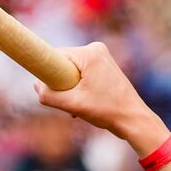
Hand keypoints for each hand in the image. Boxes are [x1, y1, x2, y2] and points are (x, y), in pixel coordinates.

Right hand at [36, 43, 168, 151]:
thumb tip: (36, 85)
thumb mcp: (72, 105)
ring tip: (82, 104)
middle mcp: (97, 49)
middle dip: (62, 84)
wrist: (134, 120)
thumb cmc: (107, 111)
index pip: (55, 56)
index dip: (48, 73)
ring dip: (71, 89)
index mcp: (90, 53)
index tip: (49, 88)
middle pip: (64, 64)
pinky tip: (86, 104)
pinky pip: (82, 74)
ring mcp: (102, 58)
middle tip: (71, 101)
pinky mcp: (105, 67)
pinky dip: (80, 89)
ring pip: (72, 71)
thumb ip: (49, 95)